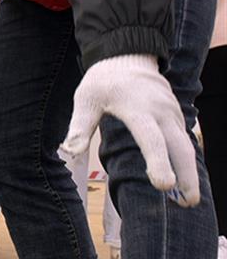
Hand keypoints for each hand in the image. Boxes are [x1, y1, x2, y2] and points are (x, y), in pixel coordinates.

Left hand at [62, 54, 197, 205]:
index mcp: (137, 109)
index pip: (151, 139)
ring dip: (189, 172)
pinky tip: (184, 180)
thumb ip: (80, 126)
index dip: (158, 162)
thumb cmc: (103, 81)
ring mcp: (172, 114)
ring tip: (187, 200)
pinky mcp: (176, 116)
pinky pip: (184, 140)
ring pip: (186, 146)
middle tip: (189, 203)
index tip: (164, 185)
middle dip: (187, 175)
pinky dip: (186, 160)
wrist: (128, 56)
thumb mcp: (86, 99)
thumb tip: (70, 152)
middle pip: (179, 147)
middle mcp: (160, 112)